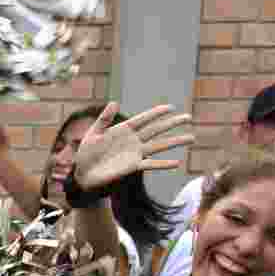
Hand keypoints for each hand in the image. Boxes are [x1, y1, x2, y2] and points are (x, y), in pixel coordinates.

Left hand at [75, 103, 194, 190]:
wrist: (82, 173)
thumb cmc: (85, 153)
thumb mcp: (93, 134)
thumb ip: (104, 119)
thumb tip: (114, 102)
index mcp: (123, 129)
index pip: (143, 119)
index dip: (156, 113)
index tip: (171, 107)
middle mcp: (132, 140)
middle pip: (156, 129)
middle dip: (172, 123)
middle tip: (189, 117)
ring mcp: (135, 153)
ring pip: (159, 146)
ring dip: (175, 142)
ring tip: (191, 138)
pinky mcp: (133, 166)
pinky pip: (151, 164)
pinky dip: (163, 164)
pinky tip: (177, 162)